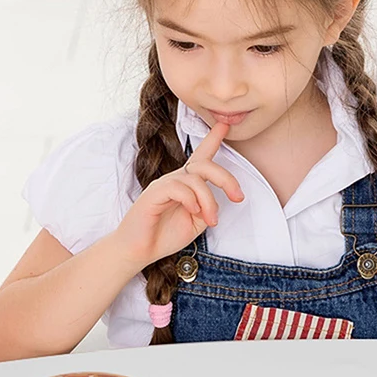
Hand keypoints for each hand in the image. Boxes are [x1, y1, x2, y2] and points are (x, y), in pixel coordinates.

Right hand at [115, 121, 243, 269]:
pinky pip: (179, 188)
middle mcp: (175, 180)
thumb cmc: (163, 237)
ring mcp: (163, 185)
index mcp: (186, 186)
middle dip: (227, 178)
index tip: (224, 125)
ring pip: (195, 179)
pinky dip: (191, 199)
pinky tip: (193, 211)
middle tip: (238, 197)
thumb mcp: (196, 224)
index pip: (200, 157)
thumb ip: (207, 208)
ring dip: (209, 201)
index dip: (213, 140)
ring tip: (210, 220)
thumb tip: (215, 201)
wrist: (138, 251)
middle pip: (205, 165)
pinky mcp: (154, 193)